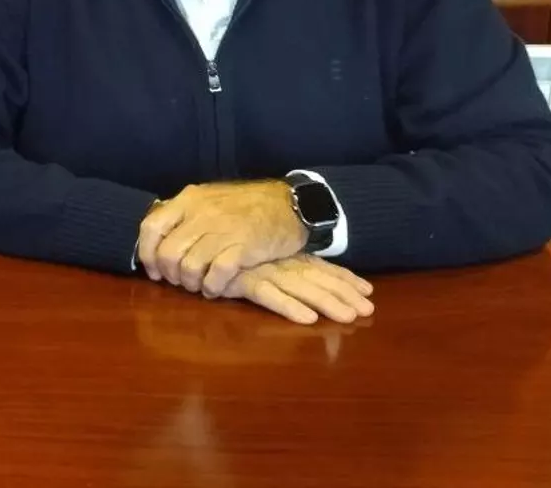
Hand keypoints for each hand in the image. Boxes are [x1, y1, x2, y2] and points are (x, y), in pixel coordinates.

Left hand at [138, 180, 305, 293]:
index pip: (151, 226)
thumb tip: (159, 237)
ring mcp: (222, 230)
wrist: (290, 203)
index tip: (154, 271)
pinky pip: (216, 274)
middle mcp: (201, 214)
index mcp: (188, 200)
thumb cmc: (247, 204)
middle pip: (168, 252)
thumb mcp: (209, 199)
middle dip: (170, 275)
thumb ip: (184, 214)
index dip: (146, 253)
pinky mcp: (243, 247)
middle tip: (181, 282)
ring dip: (191, 284)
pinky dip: (212, 287)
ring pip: (189, 266)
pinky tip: (215, 289)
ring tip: (200, 286)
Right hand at [221, 255, 373, 324]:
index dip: (342, 278)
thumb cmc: (214, 244)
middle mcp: (274, 260)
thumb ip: (266, 262)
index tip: (367, 291)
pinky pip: (267, 295)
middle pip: (315, 278)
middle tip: (368, 311)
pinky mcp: (240, 279)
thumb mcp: (247, 252)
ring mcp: (259, 269)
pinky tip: (306, 318)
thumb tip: (288, 275)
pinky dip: (287, 306)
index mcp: (279, 254)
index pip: (318, 266)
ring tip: (348, 317)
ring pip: (299, 286)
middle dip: (342, 294)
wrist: (182, 232)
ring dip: (325, 302)